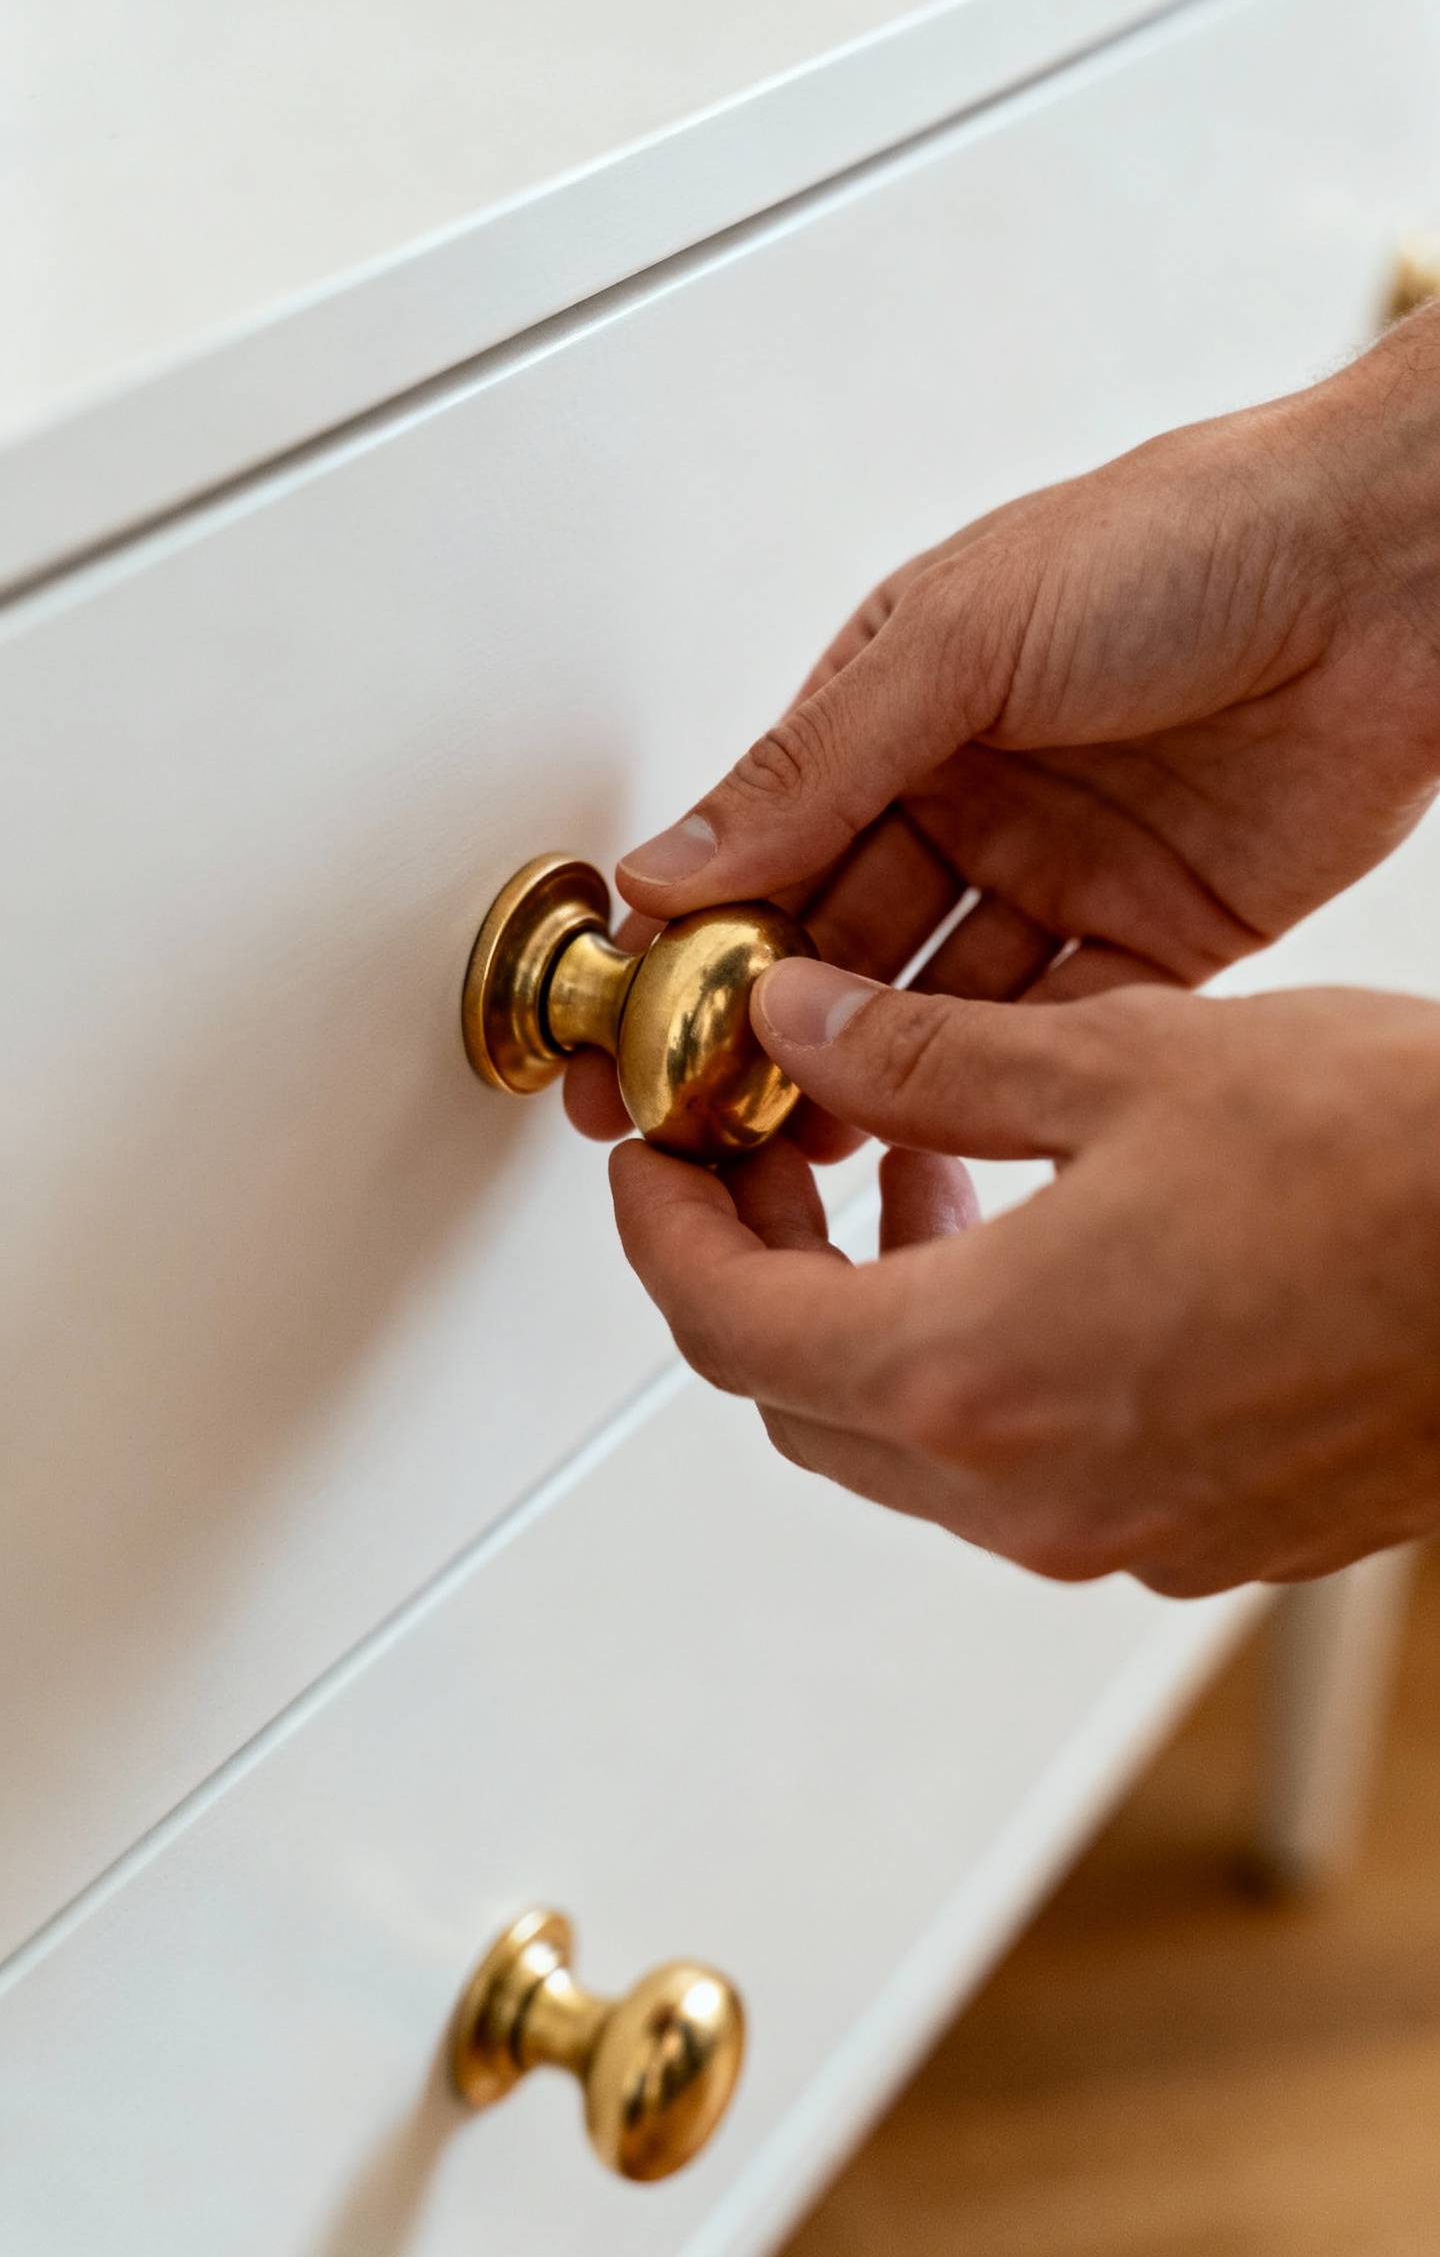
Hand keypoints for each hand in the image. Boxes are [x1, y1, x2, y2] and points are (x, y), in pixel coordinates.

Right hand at [605, 307, 1439, 1041]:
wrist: (1395, 567)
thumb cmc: (1186, 538)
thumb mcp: (962, 637)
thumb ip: (814, 767)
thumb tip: (666, 863)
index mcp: (902, 708)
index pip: (769, 843)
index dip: (697, 934)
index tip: (634, 1025)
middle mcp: (974, 794)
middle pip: (844, 939)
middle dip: (774, 1023)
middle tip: (707, 1109)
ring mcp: (1065, 868)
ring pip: (943, 1000)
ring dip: (877, 1065)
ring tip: (806, 1131)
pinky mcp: (1164, 934)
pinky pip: (1063, 1026)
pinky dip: (1002, 1075)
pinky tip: (944, 1119)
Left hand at [611, 967, 1439, 1593]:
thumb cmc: (1389, 1164)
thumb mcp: (1124, 1060)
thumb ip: (925, 1060)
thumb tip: (793, 1031)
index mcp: (977, 1374)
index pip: (726, 1325)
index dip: (660, 1231)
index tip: (647, 1159)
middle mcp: (1031, 1493)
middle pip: (798, 1402)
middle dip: (752, 1273)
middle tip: (759, 1155)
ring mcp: (1120, 1536)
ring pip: (910, 1444)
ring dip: (869, 1317)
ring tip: (908, 1176)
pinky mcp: (1200, 1537)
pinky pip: (1021, 1469)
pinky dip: (978, 1368)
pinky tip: (1030, 1248)